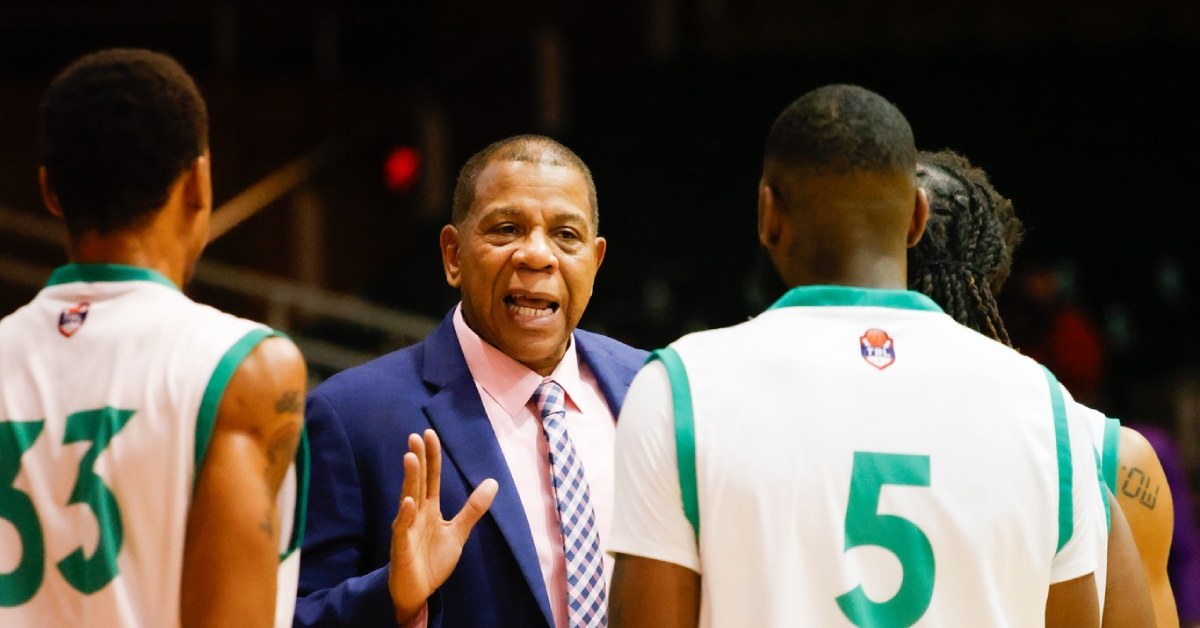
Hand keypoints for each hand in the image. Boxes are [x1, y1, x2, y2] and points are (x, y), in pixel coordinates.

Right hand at [388, 429, 498, 623]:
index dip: (431, 457)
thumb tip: (493, 482)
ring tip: (411, 457)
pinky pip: (402, 528)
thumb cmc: (432, 561)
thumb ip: (472, 509)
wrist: (418, 592)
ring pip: (408, 498)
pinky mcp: (401, 546)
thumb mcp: (458, 532)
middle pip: (418, 482)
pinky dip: (405, 515)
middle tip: (416, 436)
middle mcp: (416, 513)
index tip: (429, 434)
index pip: (431, 477)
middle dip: (418, 459)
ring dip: (409, 479)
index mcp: (429, 509)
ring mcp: (407, 528)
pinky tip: (408, 502)